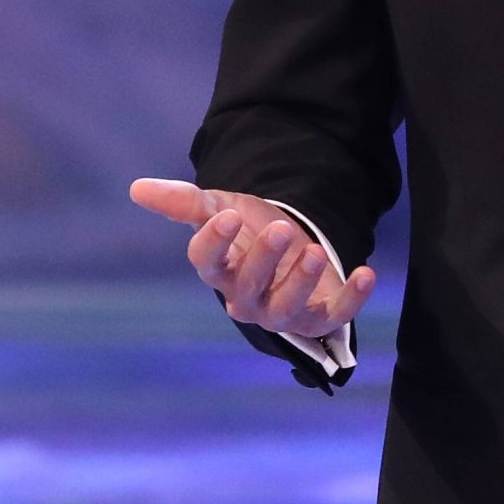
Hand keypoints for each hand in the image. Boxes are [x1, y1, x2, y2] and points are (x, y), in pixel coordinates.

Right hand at [128, 178, 377, 341]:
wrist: (286, 249)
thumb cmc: (246, 232)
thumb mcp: (218, 208)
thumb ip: (183, 202)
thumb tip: (137, 187)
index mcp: (219, 270)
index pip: (207, 263)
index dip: (215, 242)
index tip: (227, 216)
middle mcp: (247, 297)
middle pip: (247, 286)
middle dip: (264, 259)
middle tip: (283, 228)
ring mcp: (283, 310)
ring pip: (286, 307)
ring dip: (300, 282)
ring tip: (312, 251)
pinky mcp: (319, 316)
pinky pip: (335, 316)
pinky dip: (351, 299)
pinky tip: (366, 273)